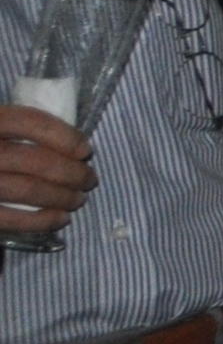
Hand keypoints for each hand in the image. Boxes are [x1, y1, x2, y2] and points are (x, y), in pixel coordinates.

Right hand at [0, 104, 93, 240]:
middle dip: (73, 173)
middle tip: (90, 180)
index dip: (65, 136)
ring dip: (62, 197)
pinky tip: (61, 219)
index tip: (86, 151)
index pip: (32, 123)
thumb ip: (23, 129)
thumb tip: (73, 148)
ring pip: (28, 190)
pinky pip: (10, 219)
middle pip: (37, 161)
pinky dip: (41, 221)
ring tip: (78, 199)